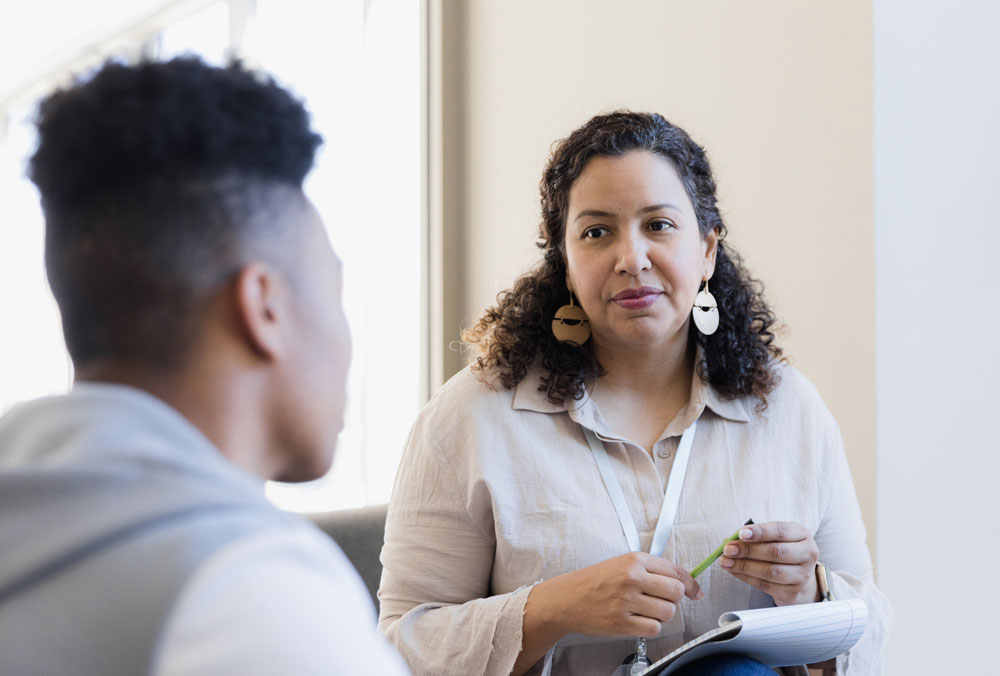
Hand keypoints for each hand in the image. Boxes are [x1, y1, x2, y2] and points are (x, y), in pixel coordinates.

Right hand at [538, 552, 702, 638]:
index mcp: (634, 560)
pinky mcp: (622, 622)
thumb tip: (684, 583)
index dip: (691, 584)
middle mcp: (632, 578)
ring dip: (661, 614)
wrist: (568, 598)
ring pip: (667, 612)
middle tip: (661, 600)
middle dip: (673, 600)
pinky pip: (654, 628)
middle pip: (675, 592)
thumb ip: (651, 569)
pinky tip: (637, 620)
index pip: (676, 571)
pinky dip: (650, 627)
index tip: (695, 591)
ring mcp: (627, 601)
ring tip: (644, 610)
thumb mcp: (622, 564)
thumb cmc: (595, 581)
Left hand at [719, 521, 819, 605]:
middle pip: (776, 552)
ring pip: (770, 571)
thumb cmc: (782, 550)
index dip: (760, 532)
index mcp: (803, 534)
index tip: (741, 533)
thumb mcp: (774, 538)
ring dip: (744, 566)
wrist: (799, 576)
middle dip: (748, 550)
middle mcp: (807, 554)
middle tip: (728, 549)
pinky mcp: (792, 592)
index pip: (781, 531)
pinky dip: (746, 578)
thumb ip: (755, 537)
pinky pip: (765, 585)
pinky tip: (733, 571)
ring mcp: (802, 575)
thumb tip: (729, 541)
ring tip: (726, 561)